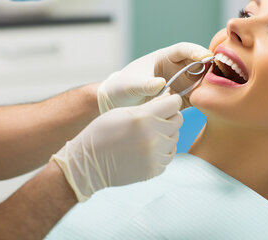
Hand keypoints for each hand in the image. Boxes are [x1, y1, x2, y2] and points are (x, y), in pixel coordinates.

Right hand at [51, 94, 182, 201]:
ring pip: (175, 138)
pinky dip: (162, 150)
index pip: (175, 104)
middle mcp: (153, 136)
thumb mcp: (123, 112)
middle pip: (178, 120)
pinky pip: (169, 155)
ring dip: (166, 134)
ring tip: (148, 135)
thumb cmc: (103, 132)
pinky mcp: (154, 169)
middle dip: (170, 117)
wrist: (89, 164)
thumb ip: (149, 106)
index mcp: (144, 118)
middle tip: (156, 119)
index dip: (171, 101)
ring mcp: (155, 155)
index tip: (166, 103)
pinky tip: (147, 148)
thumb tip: (169, 99)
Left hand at [97, 42, 211, 112]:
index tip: (206, 57)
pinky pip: (198, 98)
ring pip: (202, 81)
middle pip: (199, 64)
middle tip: (221, 75)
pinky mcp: (182, 99)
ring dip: (211, 85)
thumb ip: (145, 84)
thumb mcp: (131, 84)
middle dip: (211, 68)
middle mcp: (177, 69)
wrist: (118, 104)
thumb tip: (161, 84)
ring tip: (218, 92)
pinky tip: (211, 105)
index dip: (196, 51)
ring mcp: (181, 84)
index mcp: (165, 57)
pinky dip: (205, 100)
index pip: (184, 49)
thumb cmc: (122, 87)